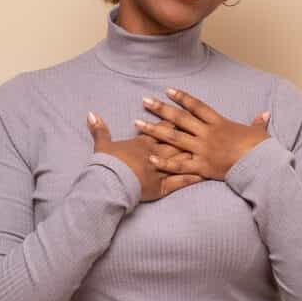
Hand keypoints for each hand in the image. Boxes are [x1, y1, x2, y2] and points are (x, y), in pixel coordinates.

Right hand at [87, 111, 203, 202]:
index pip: (160, 130)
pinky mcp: (163, 187)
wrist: (109, 184)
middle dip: (190, 136)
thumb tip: (91, 113)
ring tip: (211, 149)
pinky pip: (181, 181)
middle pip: (176, 142)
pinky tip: (206, 174)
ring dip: (196, 154)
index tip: (182, 115)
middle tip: (204, 129)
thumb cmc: (106, 165)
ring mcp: (161, 170)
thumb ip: (99, 129)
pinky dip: (194, 178)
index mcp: (142, 144)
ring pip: (181, 159)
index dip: (171, 123)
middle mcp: (155, 154)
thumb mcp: (102, 145)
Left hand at [134, 88, 270, 181]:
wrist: (261, 165)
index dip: (182, 97)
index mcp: (219, 123)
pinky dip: (164, 162)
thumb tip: (265, 115)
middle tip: (145, 101)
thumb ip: (258, 123)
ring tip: (137, 123)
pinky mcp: (202, 167)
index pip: (197, 106)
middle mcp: (208, 134)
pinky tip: (150, 157)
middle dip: (161, 109)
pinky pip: (179, 165)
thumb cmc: (261, 149)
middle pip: (180, 118)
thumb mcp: (259, 133)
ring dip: (154, 130)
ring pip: (174, 138)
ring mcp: (203, 150)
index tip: (168, 90)